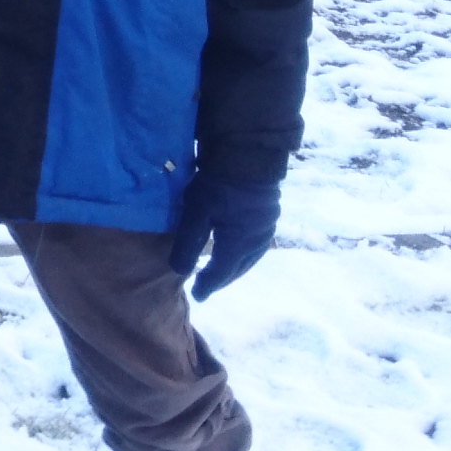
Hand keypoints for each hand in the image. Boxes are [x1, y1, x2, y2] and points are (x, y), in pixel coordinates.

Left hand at [167, 172, 280, 301]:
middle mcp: (256, 242)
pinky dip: (244, 254)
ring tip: (222, 272)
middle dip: (222, 279)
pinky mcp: (270, 216)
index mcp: (238, 245)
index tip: (197, 296)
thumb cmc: (219, 185)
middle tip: (207, 286)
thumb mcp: (196, 213)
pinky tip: (237, 250)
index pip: (221, 273)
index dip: (208, 285)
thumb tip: (180, 271)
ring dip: (235, 268)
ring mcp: (267, 229)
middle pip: (237, 269)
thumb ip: (188, 244)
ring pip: (250, 258)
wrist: (250, 155)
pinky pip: (256, 245)